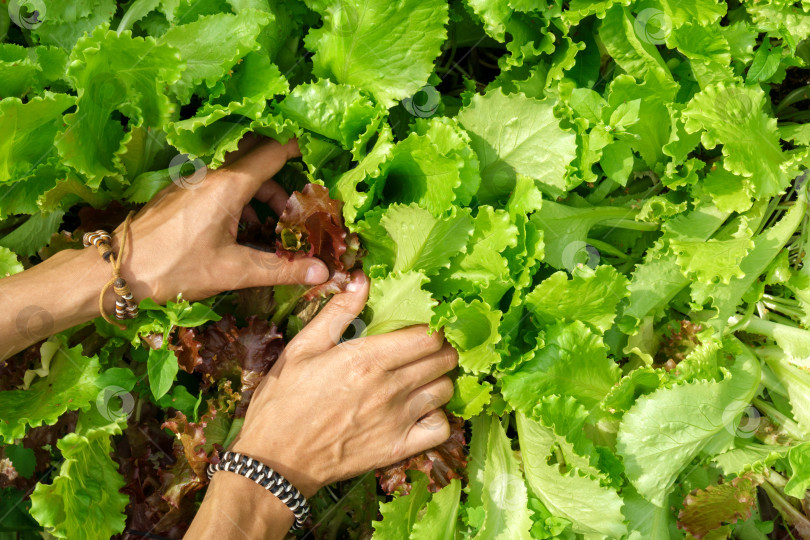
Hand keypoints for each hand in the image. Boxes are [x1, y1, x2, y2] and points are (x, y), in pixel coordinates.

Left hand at [112, 136, 328, 303]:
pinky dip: (239, 197)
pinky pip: (219, 182)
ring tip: (275, 224)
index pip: (274, 152)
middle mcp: (211, 173)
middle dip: (282, 173)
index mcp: (228, 185)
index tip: (319, 149)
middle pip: (257, 156)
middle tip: (302, 196)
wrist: (116, 271)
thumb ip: (281, 269)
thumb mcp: (233, 271)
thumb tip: (323, 272)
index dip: (299, 148)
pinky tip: (243, 229)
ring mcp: (193, 180)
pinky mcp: (181, 192)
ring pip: (237, 171)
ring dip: (261, 191)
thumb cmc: (174, 267)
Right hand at [231, 270, 457, 496]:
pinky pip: (441, 428)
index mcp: (367, 359)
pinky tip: (421, 410)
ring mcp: (397, 421)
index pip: (428, 336)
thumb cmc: (284, 400)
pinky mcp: (398, 448)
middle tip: (426, 348)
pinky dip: (438, 416)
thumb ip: (337, 312)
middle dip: (441, 348)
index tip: (424, 325)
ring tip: (423, 376)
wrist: (275, 459)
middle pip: (443, 360)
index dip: (432, 327)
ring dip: (440, 378)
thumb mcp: (302, 348)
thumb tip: (362, 278)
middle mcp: (389, 388)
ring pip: (446, 390)